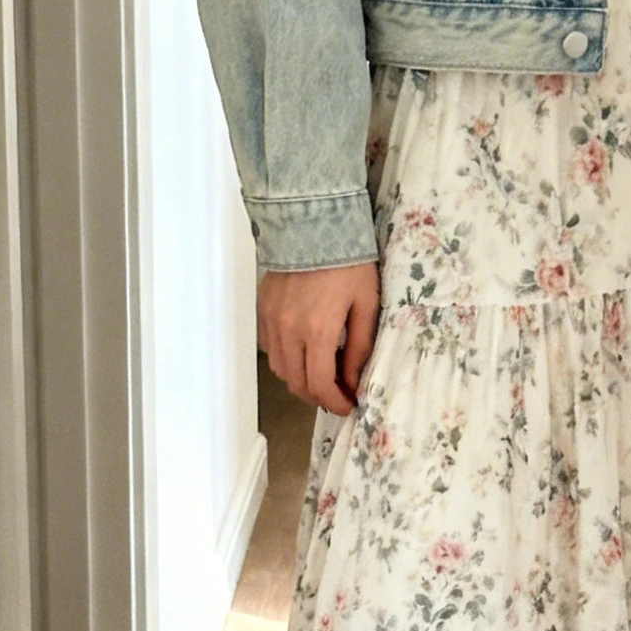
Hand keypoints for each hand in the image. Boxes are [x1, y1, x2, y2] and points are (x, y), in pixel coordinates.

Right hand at [258, 261, 379, 413]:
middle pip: (297, 383)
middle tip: (337, 394)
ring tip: (321, 376)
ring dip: (300, 380)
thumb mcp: (367, 304)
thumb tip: (353, 381)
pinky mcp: (263, 310)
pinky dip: (286, 360)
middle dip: (318, 397)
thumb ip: (359, 347)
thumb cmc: (349, 263)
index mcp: (318, 331)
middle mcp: (289, 331)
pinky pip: (270, 348)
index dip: (334, 402)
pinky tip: (304, 353)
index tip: (347, 405)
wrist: (315, 225)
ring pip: (280, 369)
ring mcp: (272, 321)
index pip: (319, 384)